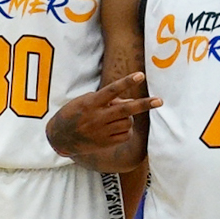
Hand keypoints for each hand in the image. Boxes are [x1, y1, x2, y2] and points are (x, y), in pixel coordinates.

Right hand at [46, 72, 161, 157]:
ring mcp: (102, 131)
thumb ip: (107, 100)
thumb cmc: (74, 114)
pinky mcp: (105, 143)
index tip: (140, 75)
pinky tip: (117, 128)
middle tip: (159, 101)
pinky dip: (126, 130)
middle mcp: (97, 117)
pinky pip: (125, 135)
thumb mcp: (86, 101)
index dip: (127, 82)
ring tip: (119, 117)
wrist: (60, 138)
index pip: (112, 90)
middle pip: (126, 110)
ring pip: (128, 122)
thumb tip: (129, 101)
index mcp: (91, 103)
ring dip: (129, 118)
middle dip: (144, 105)